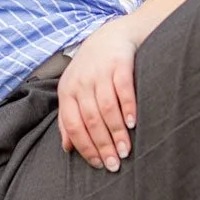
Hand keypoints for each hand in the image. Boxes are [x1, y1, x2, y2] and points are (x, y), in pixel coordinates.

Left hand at [57, 20, 138, 170]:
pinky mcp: (119, 63)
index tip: (98, 164)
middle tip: (115, 164)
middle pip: (91, 120)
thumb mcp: (74, 91)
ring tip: (125, 150)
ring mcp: (100, 72)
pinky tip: (133, 123)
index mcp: (67, 91)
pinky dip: (128, 107)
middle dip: (103, 145)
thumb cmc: (92, 70)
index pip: (72, 125)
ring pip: (107, 108)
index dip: (85, 147)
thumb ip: (68, 118)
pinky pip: (123, 89)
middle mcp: (81, 82)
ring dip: (116, 132)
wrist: (111, 35)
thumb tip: (67, 148)